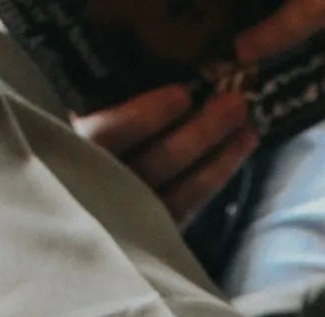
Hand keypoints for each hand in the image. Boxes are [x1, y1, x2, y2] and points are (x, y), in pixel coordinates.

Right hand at [73, 84, 258, 224]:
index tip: (181, 95)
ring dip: (218, 155)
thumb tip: (173, 77)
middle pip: (153, 165)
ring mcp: (126, 215)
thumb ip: (117, 101)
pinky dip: (217, 174)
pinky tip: (239, 149)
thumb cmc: (96, 136)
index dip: (144, 117)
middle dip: (199, 133)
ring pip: (177, 191)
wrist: (90, 189)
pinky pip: (189, 205)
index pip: (109, 134)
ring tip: (247, 125)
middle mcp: (98, 185)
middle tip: (234, 103)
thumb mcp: (95, 111)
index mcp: (76, 144)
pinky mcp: (150, 231)